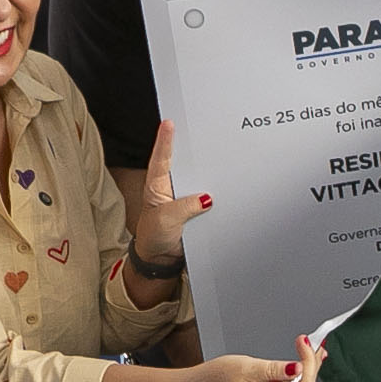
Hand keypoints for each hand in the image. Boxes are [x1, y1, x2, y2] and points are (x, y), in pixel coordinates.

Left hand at [131, 119, 213, 268]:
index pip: (161, 159)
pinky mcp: (196, 208)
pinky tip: (226, 183)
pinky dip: (216, 191)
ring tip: (219, 152)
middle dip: (191, 146)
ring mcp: (184, 197)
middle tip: (200, 127)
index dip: (165, 141)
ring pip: (198, 178)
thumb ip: (184, 208)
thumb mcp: (165, 220)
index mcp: (157, 186)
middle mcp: (171, 187)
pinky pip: (208, 196)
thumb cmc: (154, 236)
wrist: (161, 258)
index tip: (169, 124)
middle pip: (182, 162)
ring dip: (208, 170)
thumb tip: (206, 199)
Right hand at [200, 336, 323, 381]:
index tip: (297, 360)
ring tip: (310, 345)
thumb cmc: (216, 379)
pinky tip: (305, 354)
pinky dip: (302, 367)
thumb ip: (273, 370)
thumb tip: (298, 368)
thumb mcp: (245, 368)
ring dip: (309, 365)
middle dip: (310, 366)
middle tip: (309, 343)